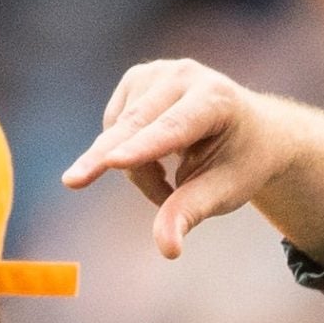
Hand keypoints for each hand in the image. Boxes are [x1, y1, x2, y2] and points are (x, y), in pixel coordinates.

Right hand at [61, 59, 323, 261]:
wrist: (250, 130)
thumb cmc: (240, 163)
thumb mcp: (225, 191)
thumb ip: (190, 213)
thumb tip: (167, 249)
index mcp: (217, 99)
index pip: (174, 128)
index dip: (143, 148)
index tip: (112, 162)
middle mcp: (185, 76)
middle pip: (136, 125)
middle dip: (107, 159)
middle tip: (72, 182)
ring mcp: (156, 73)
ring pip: (121, 133)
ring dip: (137, 171)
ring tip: (172, 184)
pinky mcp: (135, 80)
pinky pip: (114, 129)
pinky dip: (128, 155)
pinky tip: (156, 160)